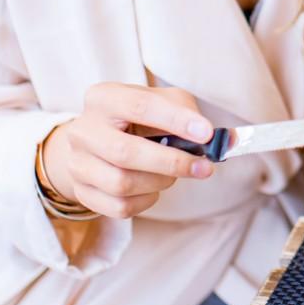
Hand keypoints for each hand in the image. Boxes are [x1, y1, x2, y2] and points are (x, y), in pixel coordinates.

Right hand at [41, 82, 215, 218]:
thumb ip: (191, 116)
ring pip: (122, 184)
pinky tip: (153, 187)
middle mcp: (83, 130)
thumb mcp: (162, 103)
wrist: (98, 140)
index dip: (175, 120)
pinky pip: (119, 207)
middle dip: (171, 162)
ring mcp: (77, 163)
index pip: (140, 106)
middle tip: (203, 167)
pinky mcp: (82, 191)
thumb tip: (226, 142)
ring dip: (159, 182)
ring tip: (173, 173)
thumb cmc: (138, 119)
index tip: (206, 134)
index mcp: (104, 98)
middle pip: (126, 152)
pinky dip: (146, 200)